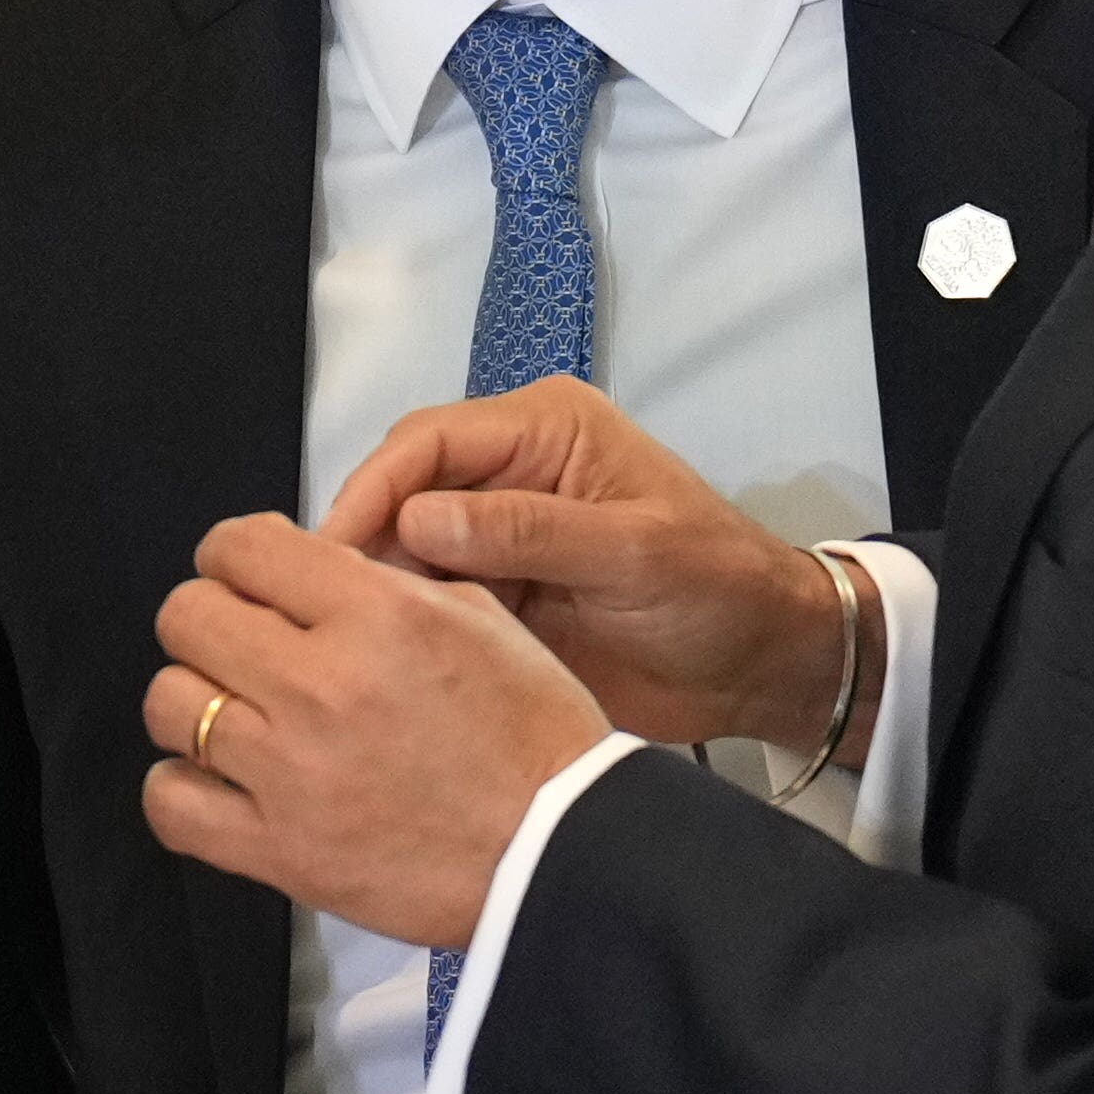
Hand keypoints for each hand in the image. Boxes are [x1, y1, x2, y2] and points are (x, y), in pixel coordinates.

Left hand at [142, 511, 608, 949]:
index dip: (235, 553)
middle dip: (210, 616)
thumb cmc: (534, 738)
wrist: (560, 853)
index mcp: (376, 615)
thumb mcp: (479, 618)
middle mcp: (321, 684)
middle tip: (243, 641)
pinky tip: (220, 781)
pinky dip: (181, 786)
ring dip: (196, 698)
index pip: (239, 546)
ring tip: (237, 713)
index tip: (249, 575)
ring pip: (169, 702)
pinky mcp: (279, 850)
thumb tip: (308, 571)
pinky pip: (169, 802)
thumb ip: (382, 585)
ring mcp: (290, 772)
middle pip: (186, 615)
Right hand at [317, 377, 868, 760]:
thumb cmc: (720, 589)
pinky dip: (407, 625)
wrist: (762, 663)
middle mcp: (513, 471)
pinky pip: (431, 599)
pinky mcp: (499, 593)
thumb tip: (419, 517)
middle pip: (403, 490)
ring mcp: (501, 536)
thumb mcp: (634, 555)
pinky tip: (386, 661)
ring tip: (349, 644)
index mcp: (546, 430)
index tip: (332, 551)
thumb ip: (529, 532)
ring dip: (381, 590)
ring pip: (405, 549)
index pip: (430, 441)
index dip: (373, 490)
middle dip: (364, 543)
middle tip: (331, 609)